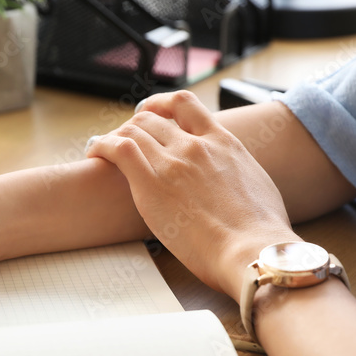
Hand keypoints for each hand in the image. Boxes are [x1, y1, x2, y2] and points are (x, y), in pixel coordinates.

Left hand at [85, 91, 298, 300]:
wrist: (253, 250)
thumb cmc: (261, 235)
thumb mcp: (259, 189)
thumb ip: (239, 177)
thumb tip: (235, 187)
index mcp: (224, 143)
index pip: (185, 105)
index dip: (161, 105)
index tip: (151, 113)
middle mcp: (196, 145)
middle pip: (151, 118)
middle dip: (132, 127)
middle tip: (122, 142)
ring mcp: (174, 162)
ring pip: (133, 131)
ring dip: (114, 137)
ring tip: (102, 150)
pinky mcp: (152, 183)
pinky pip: (118, 150)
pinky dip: (101, 146)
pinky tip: (93, 153)